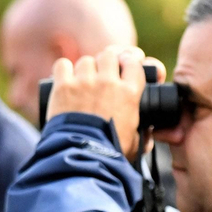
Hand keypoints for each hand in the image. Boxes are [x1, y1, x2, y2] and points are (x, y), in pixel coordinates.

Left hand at [44, 45, 165, 160]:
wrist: (82, 156)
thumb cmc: (111, 152)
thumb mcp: (136, 143)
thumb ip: (144, 134)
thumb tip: (148, 135)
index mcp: (130, 92)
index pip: (133, 62)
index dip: (129, 61)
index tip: (125, 66)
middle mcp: (108, 82)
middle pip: (109, 55)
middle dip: (107, 62)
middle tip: (102, 73)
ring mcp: (85, 82)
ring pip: (86, 60)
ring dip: (85, 69)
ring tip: (82, 82)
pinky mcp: (63, 86)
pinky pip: (62, 65)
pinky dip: (63, 70)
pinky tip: (64, 80)